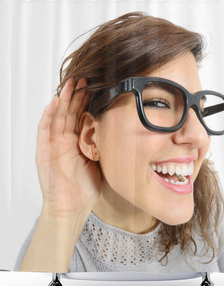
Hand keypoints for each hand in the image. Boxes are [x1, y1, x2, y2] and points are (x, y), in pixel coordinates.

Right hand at [36, 78, 100, 217]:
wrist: (71, 207)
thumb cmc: (84, 188)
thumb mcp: (99, 162)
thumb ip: (102, 146)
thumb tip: (117, 132)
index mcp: (78, 142)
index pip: (82, 116)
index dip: (87, 101)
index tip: (96, 87)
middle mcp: (65, 141)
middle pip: (70, 112)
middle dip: (77, 94)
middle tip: (85, 78)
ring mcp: (54, 145)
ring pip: (58, 117)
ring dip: (64, 99)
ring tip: (71, 83)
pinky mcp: (44, 152)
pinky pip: (45, 131)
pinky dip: (49, 116)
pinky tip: (55, 102)